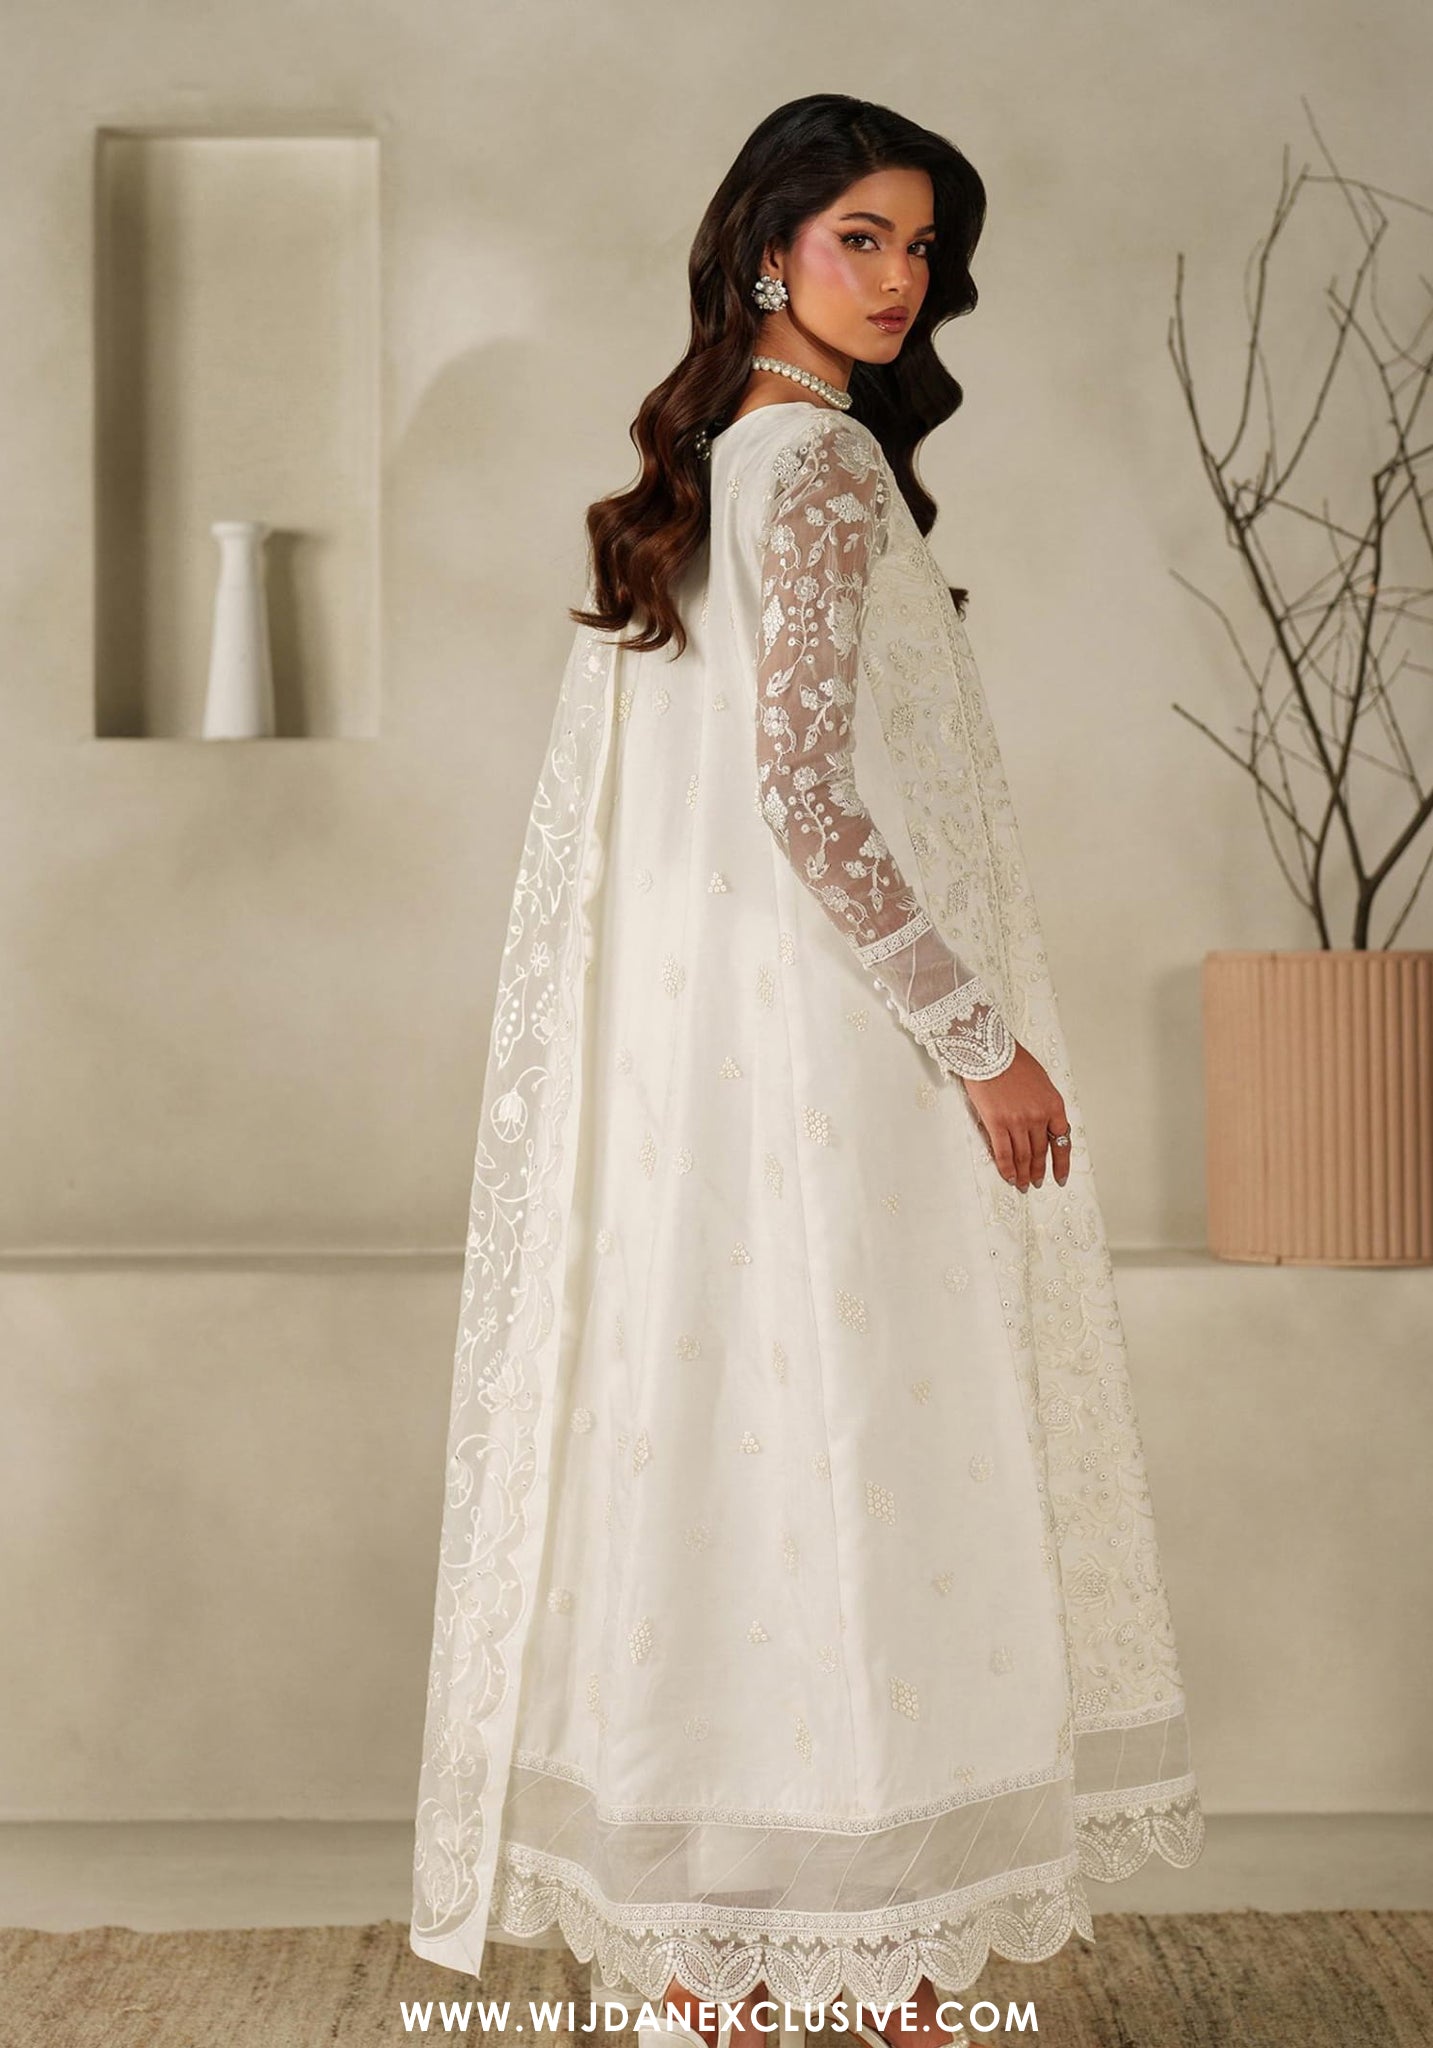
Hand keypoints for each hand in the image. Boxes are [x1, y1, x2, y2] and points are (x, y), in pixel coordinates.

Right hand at [961, 1041, 1070, 1190]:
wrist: (989, 1051)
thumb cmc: (1013, 1061)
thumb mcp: (1040, 1081)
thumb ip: (1044, 1104)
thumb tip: (1042, 1124)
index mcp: (1053, 1105)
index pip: (1062, 1141)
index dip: (1061, 1163)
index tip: (1060, 1177)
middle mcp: (1038, 1116)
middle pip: (1040, 1151)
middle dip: (1038, 1170)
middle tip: (1037, 1182)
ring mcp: (1017, 1121)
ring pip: (1022, 1155)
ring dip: (1023, 1173)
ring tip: (1022, 1184)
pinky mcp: (997, 1123)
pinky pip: (1003, 1152)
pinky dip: (1006, 1167)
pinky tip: (1008, 1176)